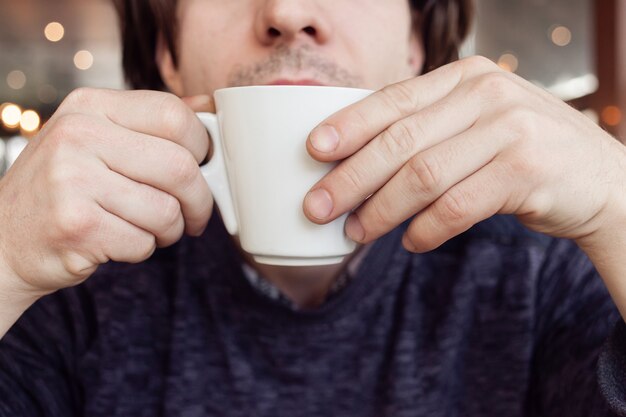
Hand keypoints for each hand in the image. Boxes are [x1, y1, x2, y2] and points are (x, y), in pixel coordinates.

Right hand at [0, 88, 213, 295]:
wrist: (4, 239)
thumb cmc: (63, 188)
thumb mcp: (97, 138)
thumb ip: (149, 122)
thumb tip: (207, 103)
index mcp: (89, 105)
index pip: (174, 114)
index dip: (202, 147)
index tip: (202, 167)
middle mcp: (77, 135)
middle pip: (180, 166)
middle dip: (200, 199)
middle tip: (195, 214)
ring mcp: (72, 180)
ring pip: (167, 210)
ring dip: (170, 230)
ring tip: (150, 228)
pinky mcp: (76, 225)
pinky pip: (144, 242)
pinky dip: (143, 250)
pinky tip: (120, 241)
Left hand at [303, 56, 625, 252]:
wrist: (601, 180)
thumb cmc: (521, 153)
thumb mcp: (477, 124)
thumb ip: (429, 129)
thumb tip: (354, 160)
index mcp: (466, 77)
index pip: (394, 100)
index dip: (349, 127)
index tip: (312, 151)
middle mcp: (487, 95)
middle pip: (400, 142)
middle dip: (352, 178)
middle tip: (318, 206)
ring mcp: (510, 130)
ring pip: (423, 176)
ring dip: (382, 210)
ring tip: (358, 232)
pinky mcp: (527, 171)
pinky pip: (458, 207)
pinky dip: (427, 229)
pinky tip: (411, 242)